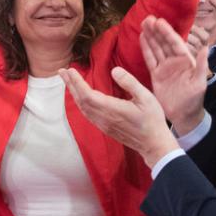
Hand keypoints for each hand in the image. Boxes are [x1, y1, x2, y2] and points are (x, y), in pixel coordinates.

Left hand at [58, 66, 178, 167]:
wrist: (153, 144)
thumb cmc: (152, 119)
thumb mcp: (146, 97)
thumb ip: (129, 82)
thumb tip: (114, 70)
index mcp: (112, 109)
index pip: (88, 94)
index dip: (77, 82)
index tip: (70, 70)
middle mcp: (103, 118)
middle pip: (81, 101)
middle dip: (70, 85)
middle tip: (62, 71)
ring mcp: (103, 125)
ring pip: (82, 109)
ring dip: (73, 94)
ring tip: (68, 81)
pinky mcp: (105, 128)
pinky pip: (87, 114)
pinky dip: (80, 103)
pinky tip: (80, 97)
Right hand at [142, 17, 207, 135]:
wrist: (183, 115)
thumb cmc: (194, 99)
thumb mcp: (199, 83)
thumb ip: (202, 65)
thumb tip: (206, 47)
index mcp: (186, 60)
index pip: (175, 43)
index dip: (167, 32)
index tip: (160, 21)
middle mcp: (174, 61)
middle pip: (164, 42)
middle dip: (156, 31)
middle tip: (148, 18)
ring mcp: (165, 67)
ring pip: (156, 48)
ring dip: (150, 36)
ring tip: (143, 24)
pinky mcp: (156, 74)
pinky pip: (150, 59)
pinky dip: (146, 48)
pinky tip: (142, 38)